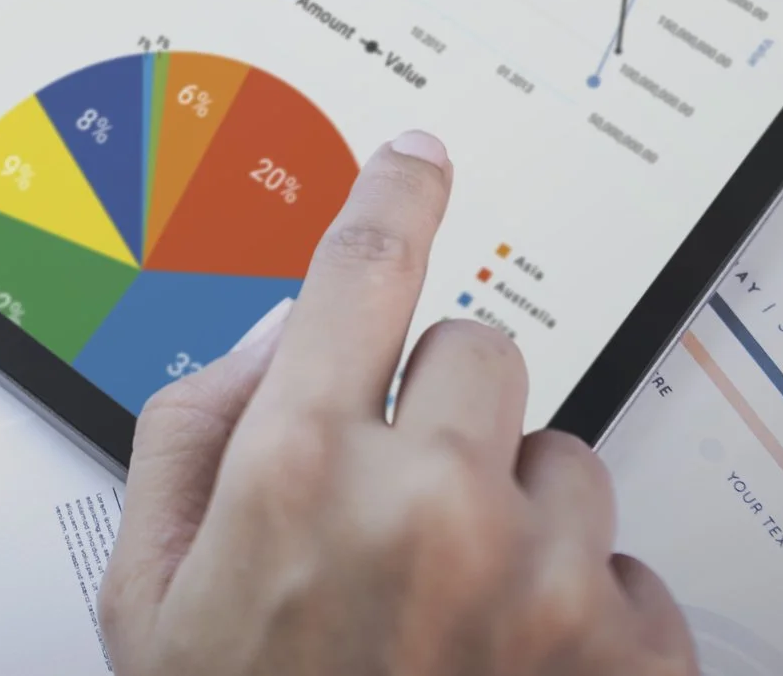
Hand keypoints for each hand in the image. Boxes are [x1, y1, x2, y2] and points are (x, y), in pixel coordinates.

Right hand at [100, 131, 696, 675]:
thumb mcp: (148, 584)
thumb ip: (194, 427)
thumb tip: (284, 332)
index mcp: (299, 471)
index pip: (363, 271)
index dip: (394, 197)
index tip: (421, 156)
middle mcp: (430, 506)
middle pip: (482, 347)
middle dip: (442, 411)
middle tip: (398, 506)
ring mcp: (543, 582)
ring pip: (568, 456)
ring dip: (520, 512)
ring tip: (456, 608)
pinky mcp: (630, 655)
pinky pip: (634, 563)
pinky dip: (587, 607)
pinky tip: (514, 665)